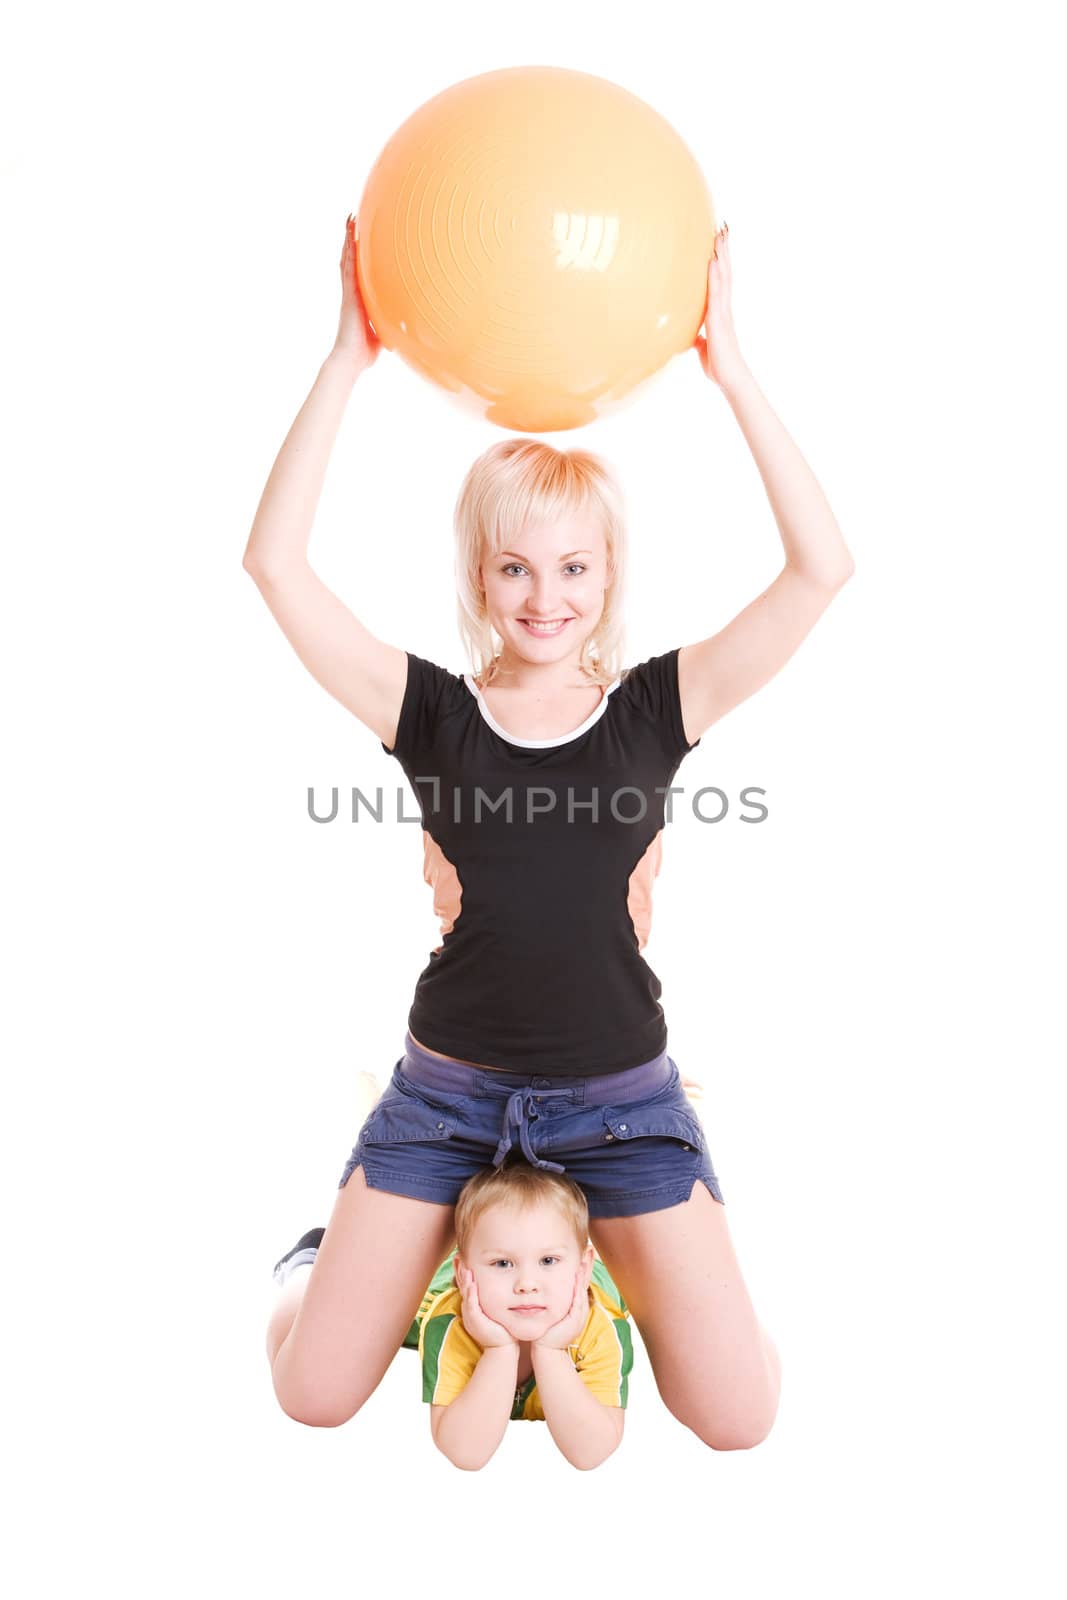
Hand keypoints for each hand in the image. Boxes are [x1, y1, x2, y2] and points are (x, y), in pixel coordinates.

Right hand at [333, 214, 380, 370]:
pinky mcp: (349, 296)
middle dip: (351, 239)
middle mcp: (353, 293)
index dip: (359, 254)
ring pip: (347, 260)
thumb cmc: (365, 352)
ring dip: (348, 239)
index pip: (359, 271)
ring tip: (349, 219)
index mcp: (360, 299)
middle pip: (351, 259)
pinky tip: (350, 239)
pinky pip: (349, 270)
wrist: (351, 360)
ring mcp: (349, 293)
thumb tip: (408, 330)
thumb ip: (391, 326)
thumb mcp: (384, 334)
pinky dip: (349, 254)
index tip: (360, 237)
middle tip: (352, 218)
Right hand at [455, 1261, 516, 1348]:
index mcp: (472, 1306)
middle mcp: (469, 1309)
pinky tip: (472, 1285)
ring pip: (466, 1294)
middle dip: (459, 1272)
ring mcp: (471, 1315)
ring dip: (465, 1280)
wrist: (502, 1347)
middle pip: (462, 1287)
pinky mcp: (476, 1321)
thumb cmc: (500, 1327)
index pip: (465, 1285)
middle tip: (457, 1257)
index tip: (460, 1258)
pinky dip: (471, 1295)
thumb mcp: (493, 1310)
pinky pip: (472, 1305)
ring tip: (464, 1267)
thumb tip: (495, 1285)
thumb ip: (491, 1298)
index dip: (461, 1272)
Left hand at [533, 1257, 593, 1351]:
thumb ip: (552, 1300)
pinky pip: (578, 1301)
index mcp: (575, 1305)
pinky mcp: (575, 1319)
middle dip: (588, 1266)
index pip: (580, 1282)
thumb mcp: (552, 1312)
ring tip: (586, 1259)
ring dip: (585, 1274)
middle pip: (585, 1282)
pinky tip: (578, 1278)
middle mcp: (580, 1308)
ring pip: (583, 1289)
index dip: (583, 1267)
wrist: (547, 1350)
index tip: (584, 1253)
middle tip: (589, 1250)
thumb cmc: (547, 1331)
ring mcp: (579, 1314)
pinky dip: (579, 1289)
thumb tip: (546, 1287)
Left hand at [694, 222, 746, 390]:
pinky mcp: (719, 319)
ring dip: (722, 255)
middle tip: (723, 227)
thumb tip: (691, 337)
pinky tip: (713, 261)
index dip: (720, 261)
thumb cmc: (718, 365)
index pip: (721, 280)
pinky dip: (715, 275)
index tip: (719, 241)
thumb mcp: (703, 349)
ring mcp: (723, 311)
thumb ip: (698, 339)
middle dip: (724, 249)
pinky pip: (716, 292)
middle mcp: (724, 307)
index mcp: (720, 312)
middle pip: (725, 271)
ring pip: (723, 276)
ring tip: (721, 234)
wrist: (730, 378)